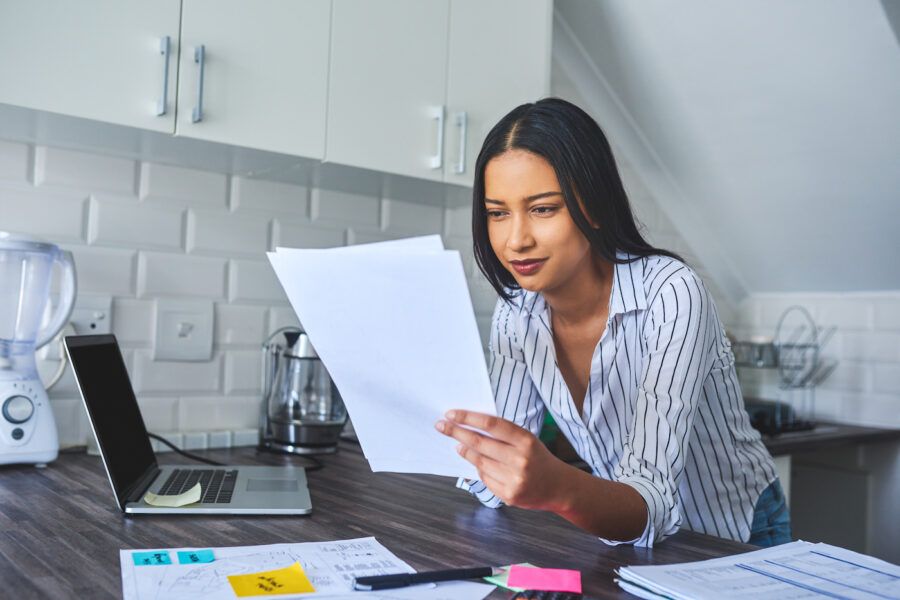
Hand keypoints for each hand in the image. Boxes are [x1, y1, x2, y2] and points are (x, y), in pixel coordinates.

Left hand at [435, 410, 567, 510]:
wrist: (559, 487)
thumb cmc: (539, 458)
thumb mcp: (527, 440)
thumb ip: (504, 434)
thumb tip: (470, 426)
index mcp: (526, 440)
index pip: (491, 425)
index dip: (468, 418)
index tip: (451, 414)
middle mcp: (520, 460)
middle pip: (480, 443)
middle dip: (457, 432)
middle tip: (441, 426)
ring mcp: (514, 479)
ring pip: (479, 462)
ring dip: (465, 451)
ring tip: (457, 444)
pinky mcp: (509, 495)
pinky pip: (485, 479)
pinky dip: (478, 469)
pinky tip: (476, 462)